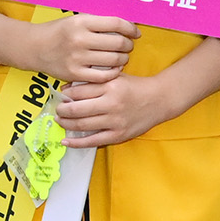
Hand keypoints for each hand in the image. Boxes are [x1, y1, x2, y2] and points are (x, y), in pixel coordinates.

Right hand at [38, 11, 136, 83]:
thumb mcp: (78, 19)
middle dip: (129, 45)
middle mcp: (79, 39)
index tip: (135, 32)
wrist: (34, 47)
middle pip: (118, 43)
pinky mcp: (74, 73)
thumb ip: (100, 21)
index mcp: (81, 22)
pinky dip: (113, 72)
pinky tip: (114, 68)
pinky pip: (103, 76)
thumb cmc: (60, 32)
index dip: (131, 28)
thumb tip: (128, 25)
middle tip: (128, 46)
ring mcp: (76, 58)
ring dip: (123, 59)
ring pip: (114, 60)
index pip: (116, 23)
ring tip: (121, 56)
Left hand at [55, 72, 178, 147]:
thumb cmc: (136, 87)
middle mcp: (112, 104)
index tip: (62, 95)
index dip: (66, 94)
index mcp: (111, 86)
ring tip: (61, 121)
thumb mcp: (116, 77)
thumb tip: (68, 89)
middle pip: (76, 109)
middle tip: (58, 109)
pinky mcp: (119, 134)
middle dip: (62, 110)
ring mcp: (115, 121)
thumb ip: (94, 81)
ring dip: (66, 124)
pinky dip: (76, 143)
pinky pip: (92, 141)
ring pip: (81, 125)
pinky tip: (66, 141)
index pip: (79, 91)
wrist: (161, 99)